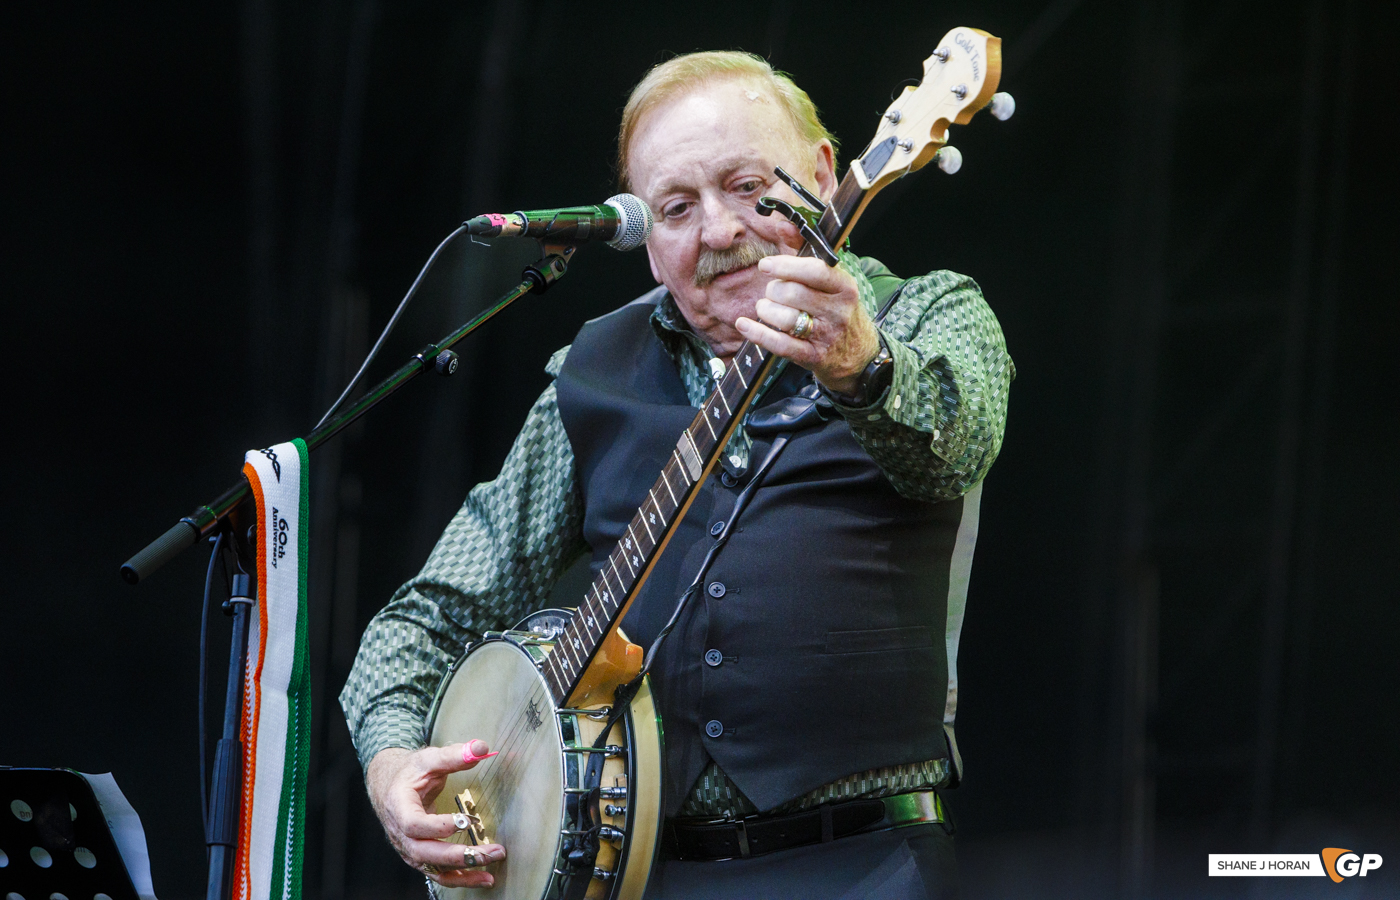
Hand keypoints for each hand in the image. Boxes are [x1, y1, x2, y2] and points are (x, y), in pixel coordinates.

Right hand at [366, 742, 505, 888]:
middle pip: (425, 853)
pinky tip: (482, 877)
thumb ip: (454, 755)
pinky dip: (460, 878)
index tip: (463, 821)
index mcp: (399, 807)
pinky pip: (438, 873)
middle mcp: (401, 834)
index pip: (413, 824)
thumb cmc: (409, 773)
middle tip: (487, 852)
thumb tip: (481, 748)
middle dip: (458, 856)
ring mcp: (410, 848)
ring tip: (490, 871)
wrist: (390, 785)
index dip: (436, 826)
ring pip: (433, 868)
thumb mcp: (429, 759)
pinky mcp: (421, 856)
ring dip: (463, 872)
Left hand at [734, 255, 880, 395]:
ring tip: (765, 308)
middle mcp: (839, 311)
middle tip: (772, 292)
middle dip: (773, 290)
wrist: (860, 356)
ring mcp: (827, 336)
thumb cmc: (838, 311)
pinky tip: (744, 325)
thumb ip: (806, 252)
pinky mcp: (814, 357)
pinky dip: (758, 334)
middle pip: (793, 293)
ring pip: (785, 318)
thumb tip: (783, 226)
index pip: (815, 271)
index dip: (785, 266)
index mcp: (845, 287)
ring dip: (766, 310)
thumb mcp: (833, 282)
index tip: (765, 265)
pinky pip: (780, 345)